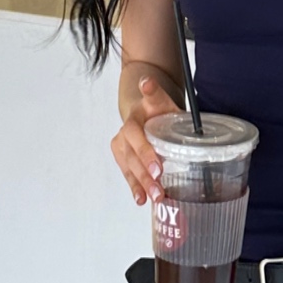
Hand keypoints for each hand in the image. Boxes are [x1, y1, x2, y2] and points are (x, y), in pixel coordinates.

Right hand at [111, 74, 179, 206]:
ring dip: (140, 185)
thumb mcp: (160, 98)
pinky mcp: (122, 158)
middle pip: (132, 157)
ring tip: (153, 198)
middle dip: (145, 175)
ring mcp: (122, 147)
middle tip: (158, 189)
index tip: (158, 168)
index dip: (145, 152)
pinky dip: (135, 187)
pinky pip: (128, 174)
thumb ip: (154, 92)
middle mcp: (124, 134)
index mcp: (133, 119)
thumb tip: (147, 83)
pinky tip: (141, 199)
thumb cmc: (157, 108)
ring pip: (129, 168)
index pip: (135, 136)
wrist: (146, 112)